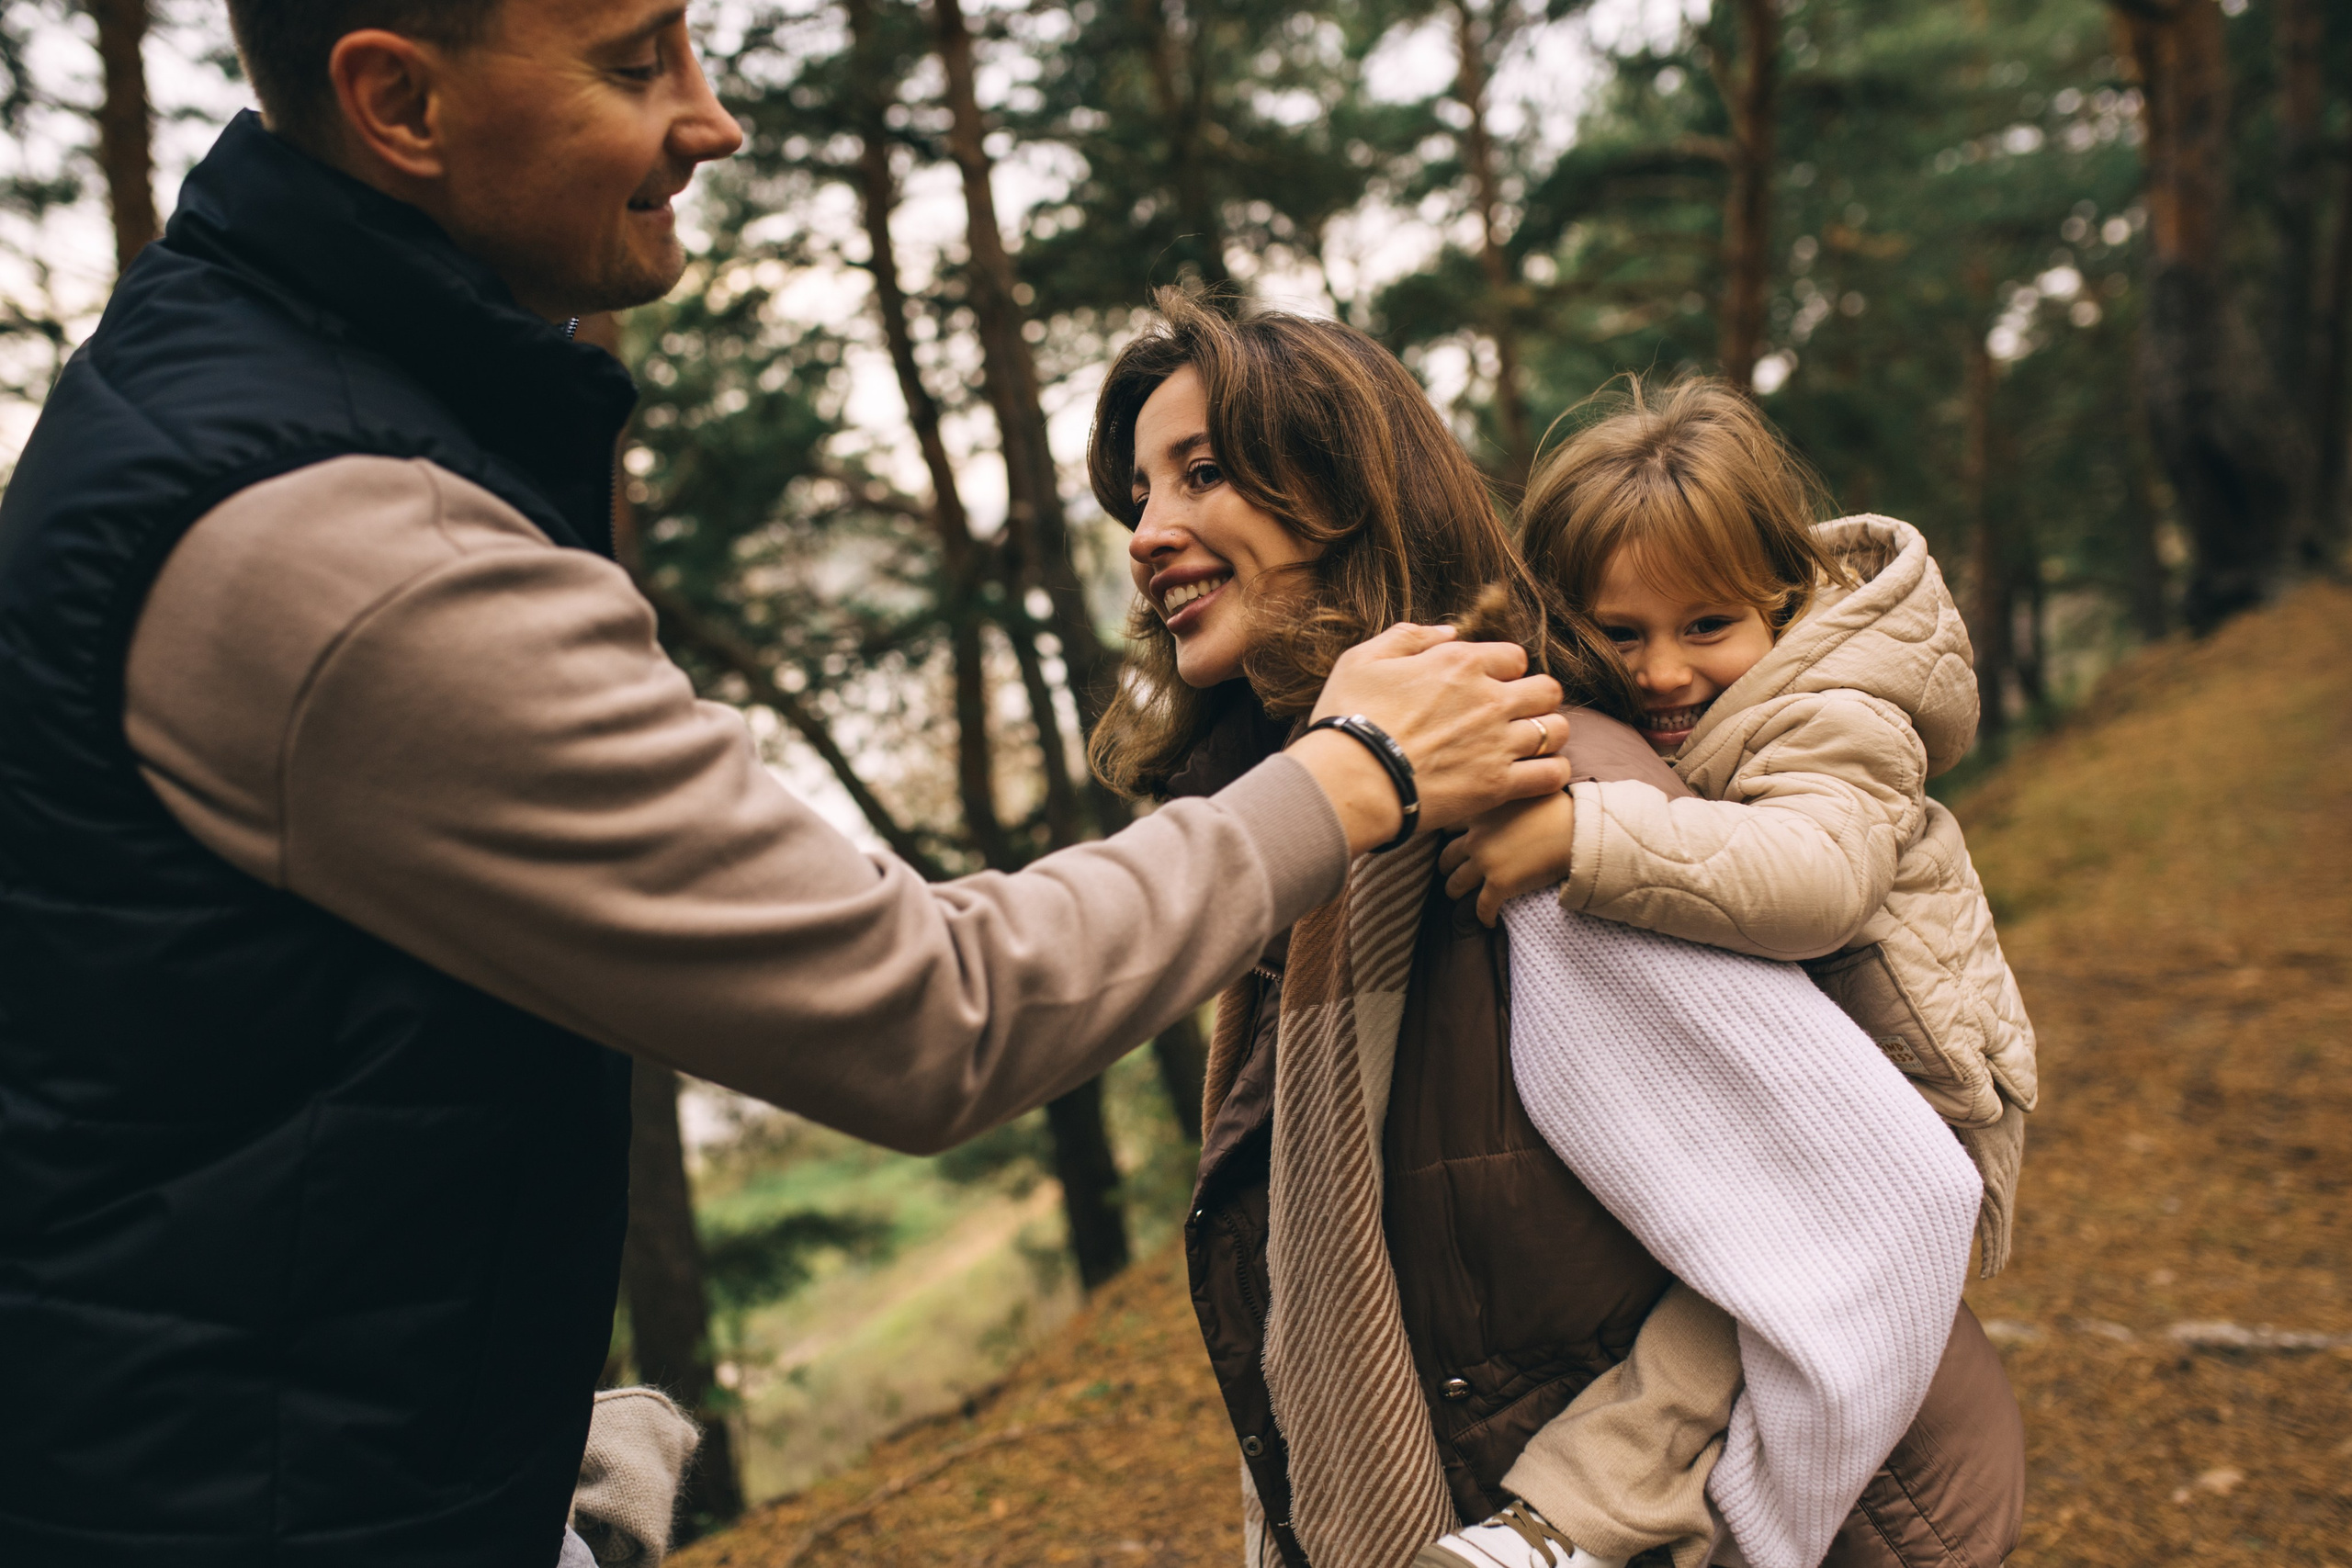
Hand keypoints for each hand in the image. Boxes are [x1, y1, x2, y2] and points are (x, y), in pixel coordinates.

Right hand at [1286, 623, 1570, 855]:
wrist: (1349, 779)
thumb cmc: (1348, 717)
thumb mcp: (1363, 659)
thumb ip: (1409, 636)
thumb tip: (1448, 632)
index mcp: (1460, 663)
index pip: (1514, 656)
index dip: (1505, 669)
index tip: (1489, 685)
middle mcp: (1488, 699)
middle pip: (1547, 689)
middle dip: (1537, 698)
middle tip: (1515, 714)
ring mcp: (1497, 743)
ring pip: (1556, 730)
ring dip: (1547, 734)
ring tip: (1528, 744)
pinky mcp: (1498, 785)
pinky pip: (1551, 775)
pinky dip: (1550, 773)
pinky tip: (1533, 774)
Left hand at [1438, 791, 1577, 925]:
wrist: (1576, 829)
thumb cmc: (1559, 806)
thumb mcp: (1524, 790)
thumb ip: (1509, 795)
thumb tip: (1514, 793)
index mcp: (1481, 812)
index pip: (1450, 823)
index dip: (1450, 833)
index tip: (1453, 839)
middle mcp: (1476, 837)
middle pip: (1447, 855)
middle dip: (1446, 865)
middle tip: (1449, 870)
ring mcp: (1485, 862)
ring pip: (1456, 883)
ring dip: (1455, 890)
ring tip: (1459, 896)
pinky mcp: (1499, 884)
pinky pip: (1482, 907)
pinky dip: (1483, 916)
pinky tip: (1488, 921)